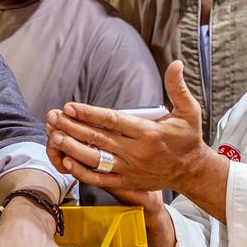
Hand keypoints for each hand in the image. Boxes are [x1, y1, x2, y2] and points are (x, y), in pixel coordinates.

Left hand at [46, 61, 209, 193]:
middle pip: (99, 138)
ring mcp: (130, 169)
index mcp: (149, 133)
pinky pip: (101, 179)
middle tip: (54, 118)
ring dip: (73, 148)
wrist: (192, 170)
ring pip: (96, 159)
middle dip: (73, 128)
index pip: (113, 121)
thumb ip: (178, 87)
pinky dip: (83, 172)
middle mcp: (137, 152)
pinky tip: (67, 162)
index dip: (89, 113)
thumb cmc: (188, 138)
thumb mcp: (189, 111)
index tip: (70, 106)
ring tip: (55, 137)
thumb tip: (176, 64)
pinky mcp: (127, 183)